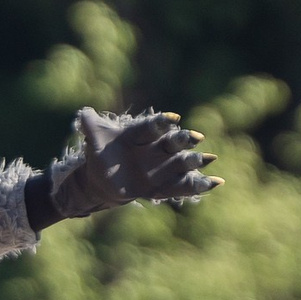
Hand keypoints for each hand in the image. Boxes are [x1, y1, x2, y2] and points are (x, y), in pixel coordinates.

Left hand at [38, 108, 220, 219]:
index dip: (161, 123)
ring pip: (179, 164)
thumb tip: (84, 113)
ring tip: (210, 159)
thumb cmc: (101, 153)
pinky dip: (197, 185)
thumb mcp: (94, 138)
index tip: (174, 119)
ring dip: (193, 162)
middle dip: (183, 141)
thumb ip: (89, 124)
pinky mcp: (161, 186)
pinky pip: (181, 186)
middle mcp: (153, 149)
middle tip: (197, 137)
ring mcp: (160, 168)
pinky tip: (216, 182)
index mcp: (138, 135)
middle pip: (171, 143)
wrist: (102, 178)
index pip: (151, 127)